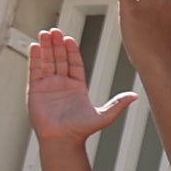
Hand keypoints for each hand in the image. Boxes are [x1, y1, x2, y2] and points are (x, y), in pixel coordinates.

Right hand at [24, 27, 137, 144]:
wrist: (63, 141)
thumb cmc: (81, 130)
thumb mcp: (104, 116)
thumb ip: (117, 104)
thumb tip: (136, 95)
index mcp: (77, 87)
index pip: (74, 63)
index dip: (72, 51)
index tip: (70, 39)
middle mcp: (62, 84)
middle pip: (59, 59)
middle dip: (57, 45)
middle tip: (56, 30)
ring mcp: (48, 86)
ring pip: (47, 62)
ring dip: (46, 47)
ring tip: (45, 33)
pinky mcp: (35, 90)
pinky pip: (35, 71)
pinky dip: (35, 58)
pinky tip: (35, 46)